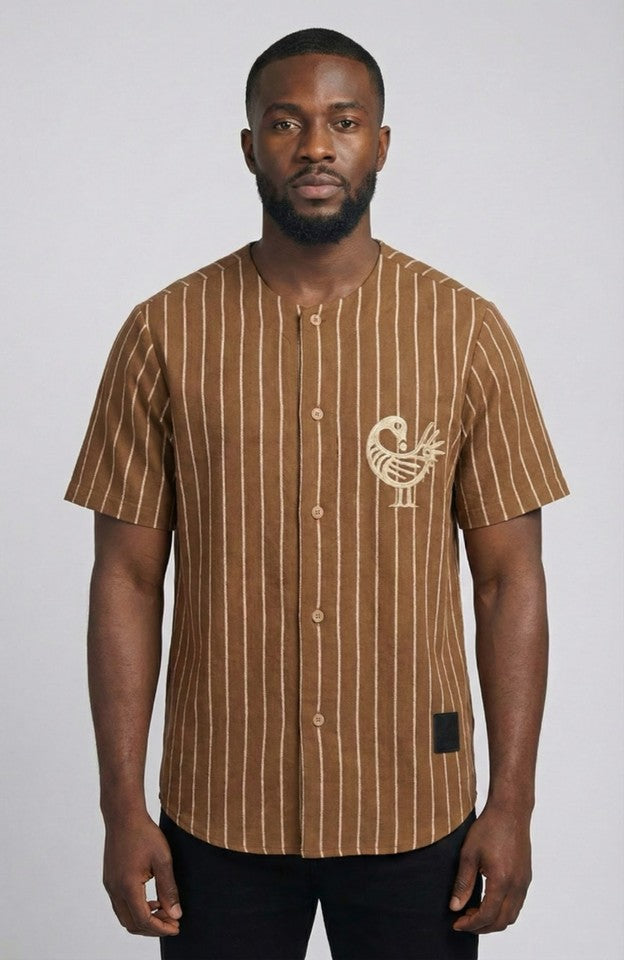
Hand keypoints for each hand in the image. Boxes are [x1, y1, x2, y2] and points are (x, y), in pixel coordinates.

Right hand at [103, 812, 181, 936]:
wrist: (123, 816)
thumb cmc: (144, 834)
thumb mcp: (162, 860)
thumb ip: (168, 889)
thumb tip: (175, 915)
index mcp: (127, 887)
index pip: (143, 921)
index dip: (161, 928)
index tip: (176, 927)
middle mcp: (114, 890)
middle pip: (131, 924)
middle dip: (152, 928)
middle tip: (172, 921)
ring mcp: (109, 885)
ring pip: (124, 916)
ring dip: (143, 919)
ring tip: (163, 910)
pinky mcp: (109, 879)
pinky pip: (120, 904)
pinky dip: (135, 909)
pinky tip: (150, 899)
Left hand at [449, 802, 531, 933]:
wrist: (511, 811)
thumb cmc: (489, 828)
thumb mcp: (469, 854)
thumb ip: (463, 883)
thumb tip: (455, 907)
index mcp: (502, 881)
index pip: (487, 915)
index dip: (471, 924)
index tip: (456, 924)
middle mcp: (517, 886)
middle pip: (502, 921)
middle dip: (482, 927)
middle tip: (464, 921)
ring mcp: (524, 882)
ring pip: (512, 915)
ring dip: (493, 920)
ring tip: (474, 912)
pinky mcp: (526, 877)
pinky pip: (517, 904)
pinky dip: (503, 910)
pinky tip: (488, 901)